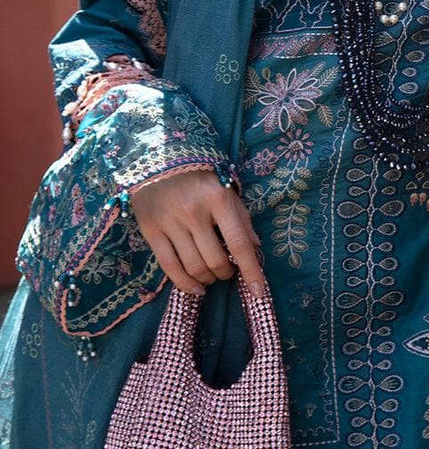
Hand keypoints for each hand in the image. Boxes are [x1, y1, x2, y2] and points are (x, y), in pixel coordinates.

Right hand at [129, 168, 264, 296]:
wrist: (157, 157)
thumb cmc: (199, 175)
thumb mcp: (227, 188)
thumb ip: (242, 217)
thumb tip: (255, 248)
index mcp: (219, 198)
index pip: (239, 243)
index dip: (251, 270)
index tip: (258, 291)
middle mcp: (194, 211)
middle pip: (215, 260)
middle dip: (226, 273)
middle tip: (227, 271)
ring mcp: (170, 222)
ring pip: (193, 267)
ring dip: (208, 279)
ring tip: (212, 277)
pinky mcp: (150, 230)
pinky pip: (169, 266)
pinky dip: (185, 284)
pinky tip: (196, 289)